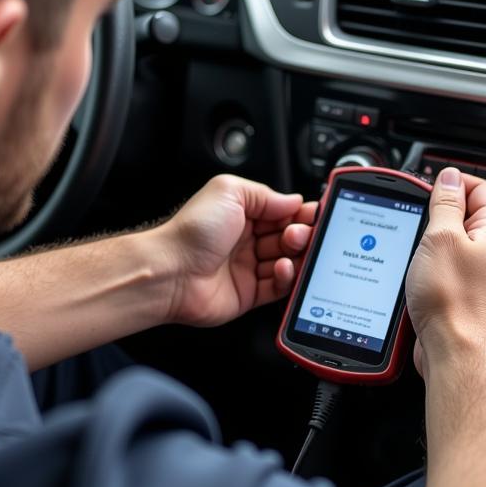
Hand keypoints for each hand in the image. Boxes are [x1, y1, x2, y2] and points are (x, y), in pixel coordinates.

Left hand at [156, 175, 317, 328]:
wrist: (170, 271)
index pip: (282, 213)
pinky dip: (287, 279)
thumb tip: (293, 200)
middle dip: (301, 234)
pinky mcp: (248, 294)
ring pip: (288, 263)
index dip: (300, 213)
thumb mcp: (229, 191)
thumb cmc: (191, 232)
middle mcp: (245, 241)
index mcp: (242, 215)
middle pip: (288, 238)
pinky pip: (278, 288)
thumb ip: (265, 194)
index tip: (315, 214)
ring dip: (297, 255)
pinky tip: (283, 268)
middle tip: (300, 232)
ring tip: (293, 247)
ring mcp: (247, 268)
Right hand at [405, 167, 485, 377]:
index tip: (428, 187)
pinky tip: (426, 280)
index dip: (451, 182)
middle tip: (419, 224)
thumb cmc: (453, 301)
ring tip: (420, 255)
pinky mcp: (478, 300)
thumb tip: (449, 177)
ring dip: (440, 247)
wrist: (457, 352)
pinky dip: (442, 271)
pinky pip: (460, 274)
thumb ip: (446, 203)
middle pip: (470, 218)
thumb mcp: (439, 238)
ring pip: (464, 248)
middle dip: (442, 217)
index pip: (479, 188)